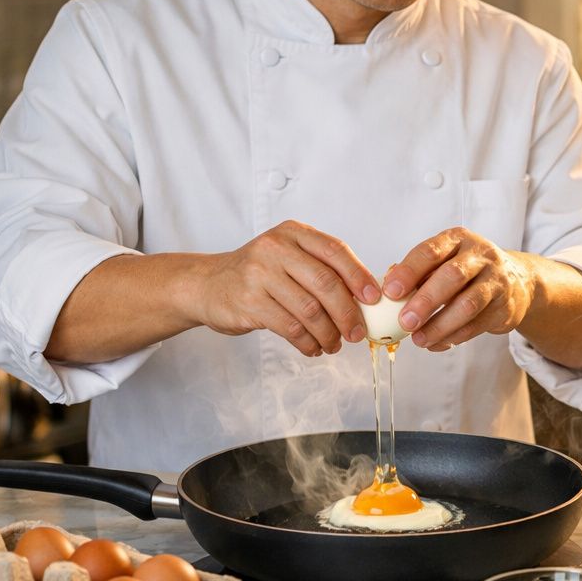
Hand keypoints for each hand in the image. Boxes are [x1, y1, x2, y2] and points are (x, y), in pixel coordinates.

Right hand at [192, 221, 378, 356]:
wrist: (207, 284)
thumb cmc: (259, 273)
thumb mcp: (288, 256)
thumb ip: (322, 268)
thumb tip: (366, 297)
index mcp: (294, 233)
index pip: (335, 251)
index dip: (359, 276)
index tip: (374, 299)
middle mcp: (276, 248)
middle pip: (325, 283)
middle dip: (348, 313)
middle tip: (357, 333)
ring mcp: (259, 274)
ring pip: (309, 310)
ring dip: (329, 333)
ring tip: (335, 344)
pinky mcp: (248, 302)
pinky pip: (290, 327)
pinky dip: (308, 342)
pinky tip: (314, 348)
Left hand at [383, 228, 536, 350]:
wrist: (516, 282)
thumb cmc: (468, 272)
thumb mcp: (445, 261)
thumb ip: (418, 273)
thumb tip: (388, 289)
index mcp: (458, 239)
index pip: (430, 251)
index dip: (409, 272)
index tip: (390, 292)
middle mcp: (480, 256)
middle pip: (452, 276)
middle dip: (425, 301)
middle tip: (405, 322)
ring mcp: (496, 280)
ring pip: (468, 304)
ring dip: (440, 325)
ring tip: (419, 340)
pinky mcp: (504, 306)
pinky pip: (477, 324)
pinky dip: (454, 336)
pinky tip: (437, 343)